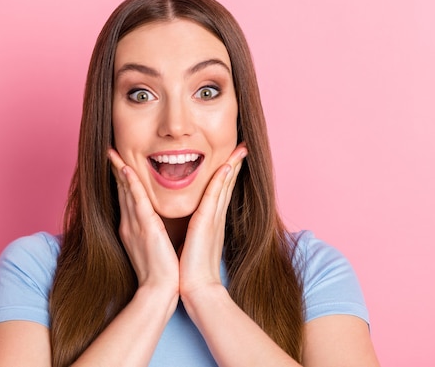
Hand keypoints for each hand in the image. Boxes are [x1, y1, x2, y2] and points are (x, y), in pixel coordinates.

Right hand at [108, 148, 179, 294]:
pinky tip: (126, 169)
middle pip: (122, 191)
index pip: (127, 198)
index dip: (122, 180)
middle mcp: (129, 224)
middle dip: (117, 170)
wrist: (160, 291)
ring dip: (120, 170)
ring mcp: (134, 225)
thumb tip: (155, 223)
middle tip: (111, 151)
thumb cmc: (162, 272)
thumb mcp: (153, 247)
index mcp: (133, 229)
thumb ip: (151, 231)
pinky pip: (136, 201)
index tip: (120, 163)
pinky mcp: (145, 228)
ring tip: (114, 153)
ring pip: (126, 192)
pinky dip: (130, 184)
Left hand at [178, 143, 247, 298]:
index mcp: (211, 221)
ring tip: (240, 148)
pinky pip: (213, 198)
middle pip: (227, 184)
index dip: (227, 172)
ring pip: (223, 186)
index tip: (233, 157)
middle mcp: (215, 217)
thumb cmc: (192, 269)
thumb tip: (193, 222)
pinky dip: (220, 182)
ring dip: (231, 166)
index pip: (220, 191)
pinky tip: (226, 167)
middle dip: (235, 164)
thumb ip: (196, 229)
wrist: (196, 288)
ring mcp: (212, 219)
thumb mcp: (194, 242)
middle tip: (242, 145)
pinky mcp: (205, 224)